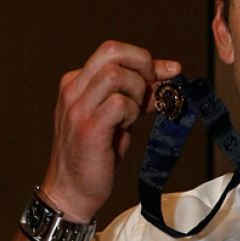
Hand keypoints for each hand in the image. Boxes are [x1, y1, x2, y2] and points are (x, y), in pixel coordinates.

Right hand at [39, 40, 180, 221]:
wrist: (72, 190)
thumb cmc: (96, 153)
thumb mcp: (119, 116)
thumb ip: (137, 93)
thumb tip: (166, 74)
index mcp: (77, 82)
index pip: (113, 51)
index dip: (145, 58)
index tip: (167, 71)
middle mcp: (73, 90)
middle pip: (112, 50)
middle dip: (143, 64)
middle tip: (152, 87)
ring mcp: (78, 108)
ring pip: (116, 74)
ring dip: (136, 91)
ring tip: (134, 113)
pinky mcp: (88, 128)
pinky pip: (118, 103)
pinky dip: (132, 111)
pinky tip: (126, 126)